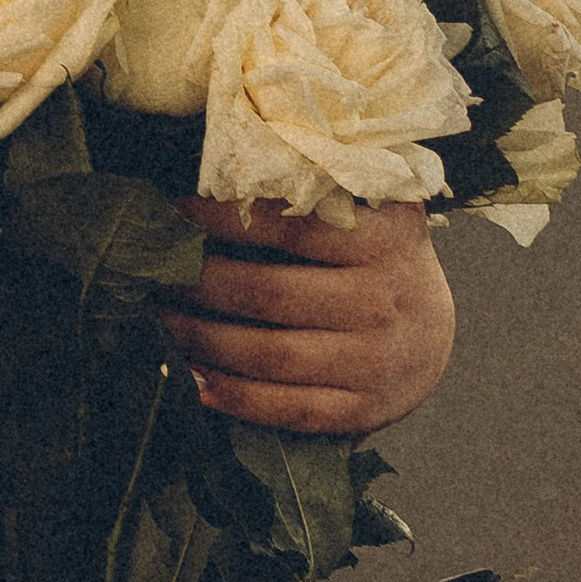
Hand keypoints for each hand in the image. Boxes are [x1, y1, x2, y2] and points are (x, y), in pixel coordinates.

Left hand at [161, 195, 452, 436]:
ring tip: (154, 321)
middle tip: (147, 272)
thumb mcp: (365, 212)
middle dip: (194, 283)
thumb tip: (213, 170)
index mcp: (384, 237)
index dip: (219, 219)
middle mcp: (383, 300)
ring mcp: (374, 361)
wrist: (433, 334)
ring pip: (269, 355)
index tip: (167, 211)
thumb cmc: (371, 260)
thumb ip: (311, 190)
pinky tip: (189, 381)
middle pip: (267, 293)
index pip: (288, 225)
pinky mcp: (362, 411)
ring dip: (200, 339)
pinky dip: (231, 398)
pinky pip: (285, 410)